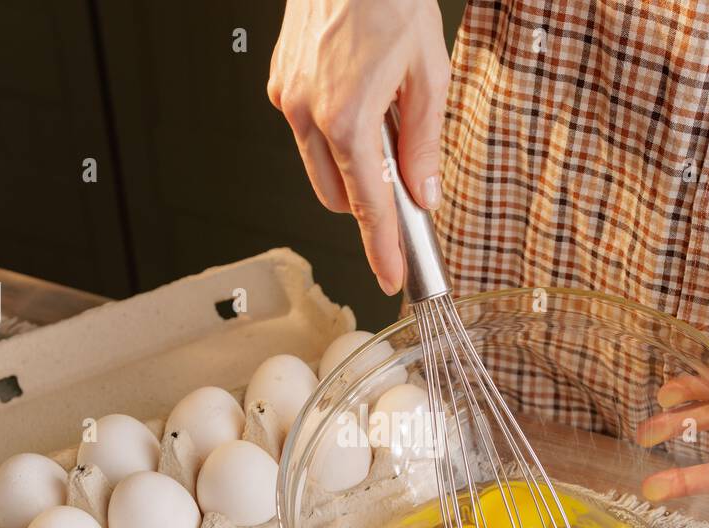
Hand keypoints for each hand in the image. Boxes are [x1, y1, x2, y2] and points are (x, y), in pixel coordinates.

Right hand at [268, 0, 449, 294]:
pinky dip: (333, 132)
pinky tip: (358, 96)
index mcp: (348, 118)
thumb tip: (423, 191)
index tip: (392, 274)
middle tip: (401, 177)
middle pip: (337, 196)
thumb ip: (424, 142)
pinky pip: (306, 130)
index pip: (368, 206)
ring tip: (381, 118)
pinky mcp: (280, 83)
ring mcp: (288, 98)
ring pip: (318, 166)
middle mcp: (308, 113)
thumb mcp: (428, 72)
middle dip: (367, 199)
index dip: (382, 247)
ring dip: (350, 163)